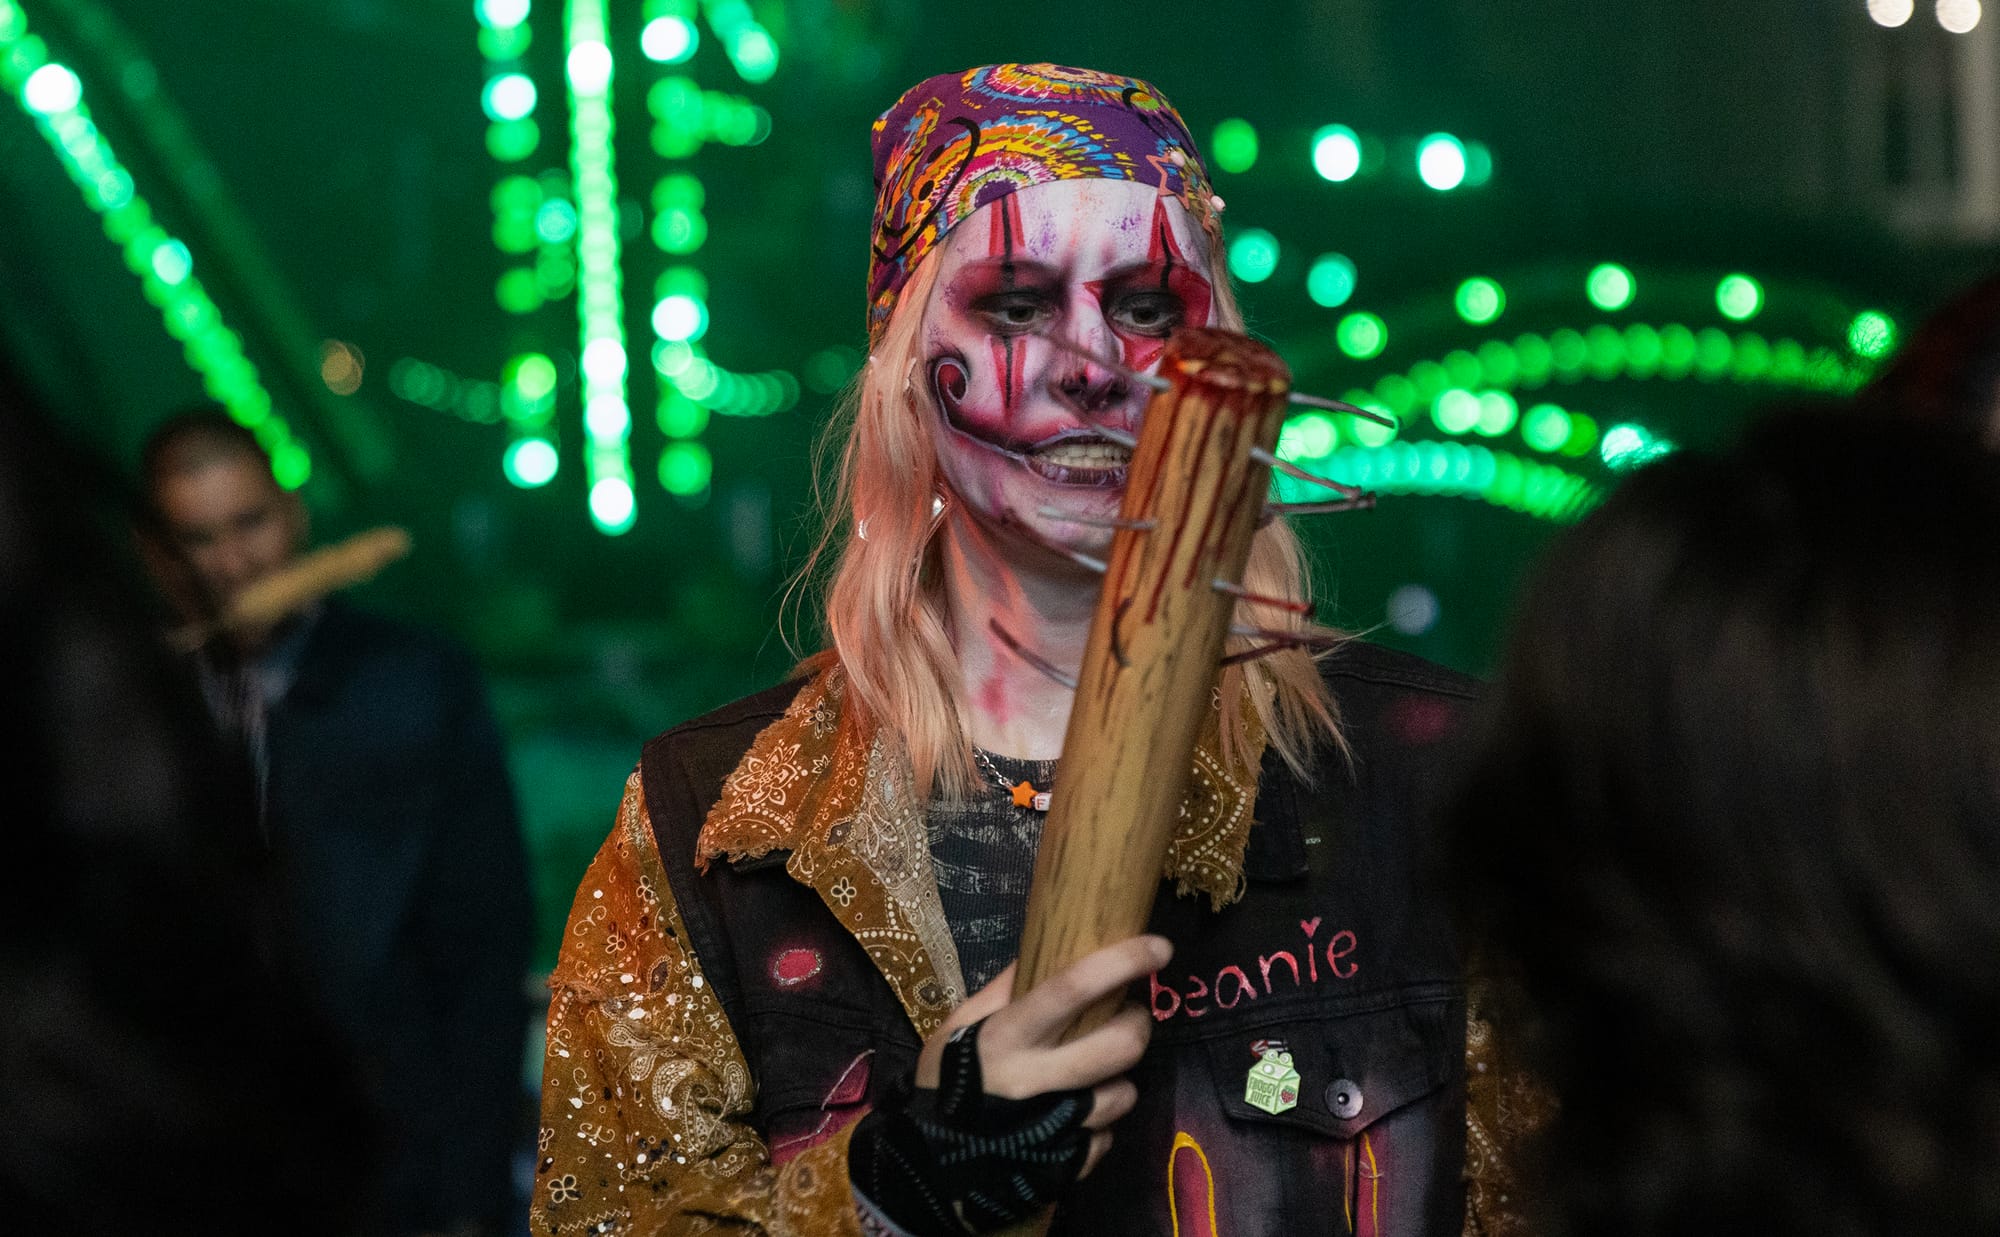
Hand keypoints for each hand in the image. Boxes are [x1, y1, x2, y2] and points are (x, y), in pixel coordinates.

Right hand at [919, 934, 1169, 1177]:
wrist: (927, 1166)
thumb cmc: (944, 1083)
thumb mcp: (958, 1028)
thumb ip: (1001, 991)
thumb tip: (1043, 948)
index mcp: (1006, 1037)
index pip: (1072, 988)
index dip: (1122, 962)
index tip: (1160, 946)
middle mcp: (1037, 1080)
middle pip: (1120, 1045)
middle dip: (1138, 1024)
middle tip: (1127, 1017)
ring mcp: (1058, 1126)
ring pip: (1124, 1093)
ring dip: (1117, 1079)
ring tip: (1092, 1075)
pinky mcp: (1070, 1163)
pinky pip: (1108, 1137)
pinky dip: (1099, 1124)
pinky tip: (1073, 1116)